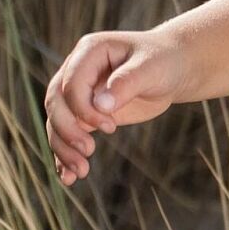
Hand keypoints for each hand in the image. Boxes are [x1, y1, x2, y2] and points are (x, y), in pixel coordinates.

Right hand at [45, 26, 189, 186]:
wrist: (172, 68)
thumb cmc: (163, 61)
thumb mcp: (151, 68)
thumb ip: (126, 83)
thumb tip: (101, 105)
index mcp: (89, 52)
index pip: (71, 84)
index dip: (84, 108)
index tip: (110, 127)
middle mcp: (77, 71)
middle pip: (56, 103)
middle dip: (67, 130)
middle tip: (88, 152)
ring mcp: (79, 93)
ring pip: (57, 122)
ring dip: (63, 148)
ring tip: (80, 173)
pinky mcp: (86, 114)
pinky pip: (68, 134)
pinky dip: (65, 155)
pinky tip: (68, 177)